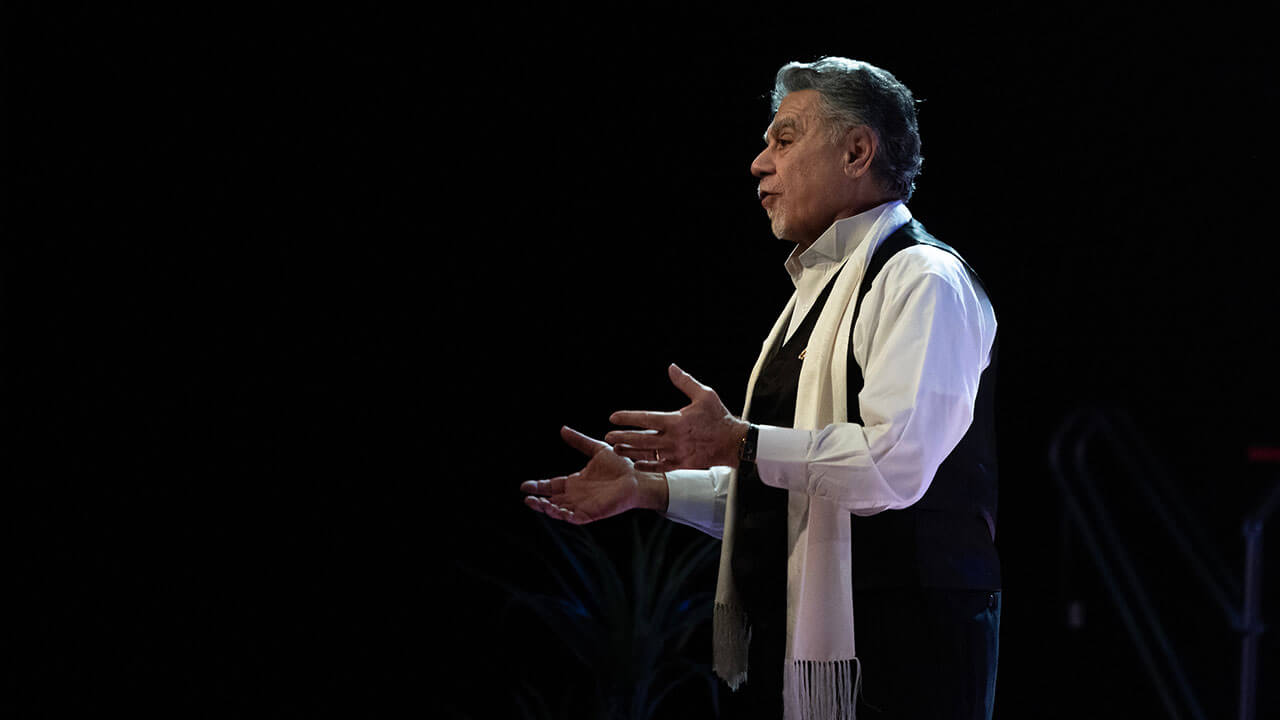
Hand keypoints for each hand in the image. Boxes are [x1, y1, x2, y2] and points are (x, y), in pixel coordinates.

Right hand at [521, 426, 665, 523]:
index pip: (552, 486)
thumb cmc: (621, 465)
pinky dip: (562, 515)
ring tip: (535, 503)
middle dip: (538, 500)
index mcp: (576, 482)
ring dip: (546, 508)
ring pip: (559, 511)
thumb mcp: (597, 449)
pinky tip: (553, 509)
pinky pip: (573, 518)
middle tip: (527, 497)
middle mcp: (577, 496)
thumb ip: (579, 441)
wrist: (638, 477)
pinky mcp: (592, 513)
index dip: (539, 486)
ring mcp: (584, 506)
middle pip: (552, 500)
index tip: (525, 485)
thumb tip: (563, 429)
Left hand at [606, 364, 748, 472]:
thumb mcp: (704, 395)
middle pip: (642, 438)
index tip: (613, 417)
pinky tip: (636, 464)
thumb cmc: (719, 417)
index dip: (627, 417)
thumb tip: (671, 367)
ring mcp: (677, 453)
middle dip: (623, 437)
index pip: (646, 418)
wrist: (733, 442)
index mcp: (676, 420)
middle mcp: (674, 438)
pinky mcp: (682, 464)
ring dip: (631, 451)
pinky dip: (647, 466)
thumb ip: (685, 382)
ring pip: (648, 453)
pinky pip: (660, 467)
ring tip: (616, 449)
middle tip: (608, 436)